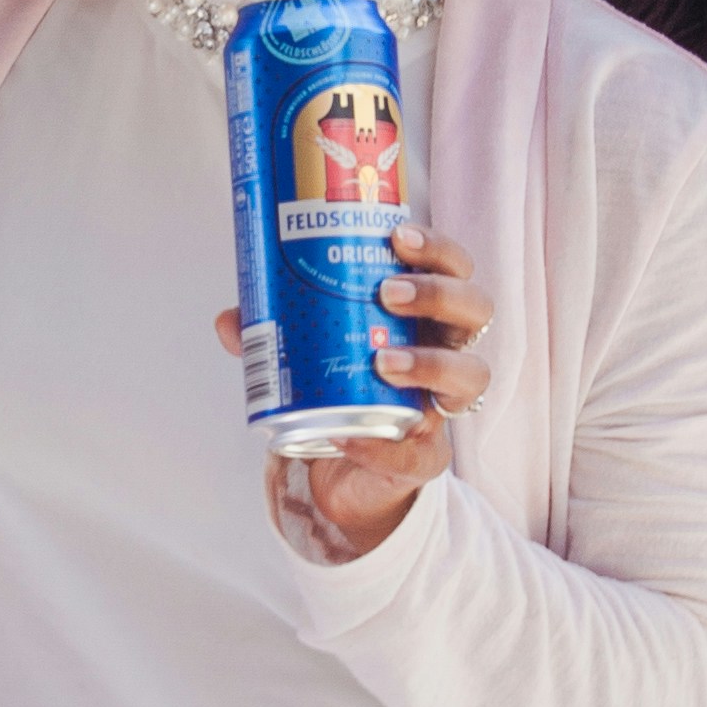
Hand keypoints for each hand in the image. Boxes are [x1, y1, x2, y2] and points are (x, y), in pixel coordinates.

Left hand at [213, 222, 486, 566]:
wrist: (343, 470)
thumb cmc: (337, 390)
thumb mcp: (304, 353)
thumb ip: (270, 335)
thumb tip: (230, 319)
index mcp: (425, 315)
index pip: (454, 268)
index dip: (436, 249)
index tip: (397, 236)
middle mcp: (447, 351)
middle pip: (476, 308)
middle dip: (438, 293)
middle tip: (388, 293)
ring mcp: (443, 404)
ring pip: (472, 374)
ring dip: (432, 362)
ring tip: (385, 360)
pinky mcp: (426, 455)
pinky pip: (420, 452)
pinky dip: (383, 447)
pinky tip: (349, 440)